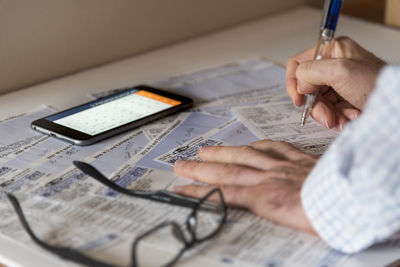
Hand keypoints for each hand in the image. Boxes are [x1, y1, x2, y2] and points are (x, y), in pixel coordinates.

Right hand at [173, 140, 317, 234]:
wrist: (350, 202)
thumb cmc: (325, 219)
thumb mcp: (289, 225)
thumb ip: (266, 213)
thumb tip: (245, 209)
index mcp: (266, 197)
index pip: (224, 191)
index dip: (199, 189)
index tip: (179, 188)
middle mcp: (269, 177)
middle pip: (228, 170)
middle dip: (201, 168)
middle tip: (181, 164)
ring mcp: (282, 165)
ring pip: (245, 155)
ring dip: (222, 152)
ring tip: (204, 150)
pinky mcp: (297, 159)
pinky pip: (274, 147)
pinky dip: (258, 145)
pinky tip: (249, 144)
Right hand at [286, 36, 385, 129]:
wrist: (396, 109)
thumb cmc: (377, 85)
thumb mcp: (340, 71)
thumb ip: (310, 71)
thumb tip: (299, 85)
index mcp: (333, 51)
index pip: (298, 64)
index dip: (295, 82)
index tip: (299, 99)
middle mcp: (334, 66)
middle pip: (308, 88)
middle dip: (317, 105)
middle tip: (326, 115)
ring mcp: (339, 84)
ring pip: (317, 103)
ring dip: (328, 114)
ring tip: (343, 119)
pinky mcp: (345, 100)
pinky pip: (329, 112)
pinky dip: (337, 118)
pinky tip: (349, 119)